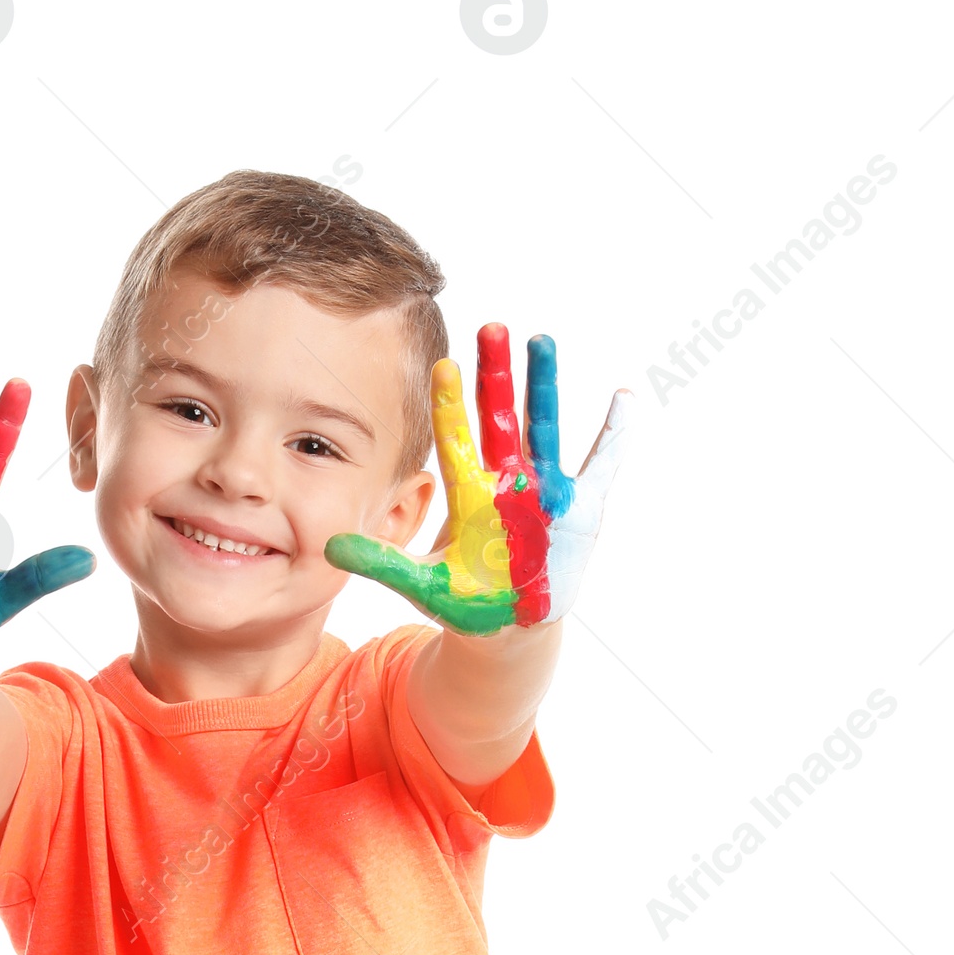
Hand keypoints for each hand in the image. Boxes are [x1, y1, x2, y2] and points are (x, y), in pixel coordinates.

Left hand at [325, 328, 627, 631]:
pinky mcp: (579, 509)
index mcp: (470, 496)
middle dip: (497, 376)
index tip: (443, 365)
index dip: (451, 407)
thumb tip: (329, 547)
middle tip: (492, 328)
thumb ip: (380, 563)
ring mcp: (545, 492)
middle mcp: (507, 483)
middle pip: (500, 420)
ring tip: (542, 342)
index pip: (456, 442)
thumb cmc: (465, 600)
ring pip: (544, 429)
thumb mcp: (420, 583)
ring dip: (545, 387)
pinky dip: (614, 436)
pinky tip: (624, 399)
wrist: (507, 626)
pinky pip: (601, 466)